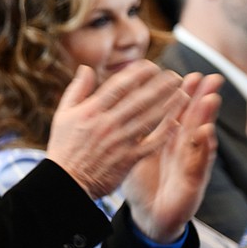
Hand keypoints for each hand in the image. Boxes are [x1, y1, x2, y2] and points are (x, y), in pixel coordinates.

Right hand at [46, 61, 186, 199]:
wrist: (65, 181)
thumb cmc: (63, 147)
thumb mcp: (63, 115)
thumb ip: (77, 90)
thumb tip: (86, 68)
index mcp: (92, 111)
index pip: (120, 85)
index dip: (139, 73)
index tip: (152, 66)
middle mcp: (107, 124)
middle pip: (140, 99)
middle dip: (160, 85)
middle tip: (176, 76)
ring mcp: (119, 142)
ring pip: (149, 119)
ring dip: (168, 105)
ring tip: (183, 94)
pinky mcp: (127, 159)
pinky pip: (151, 144)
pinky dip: (165, 133)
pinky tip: (177, 122)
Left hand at [123, 72, 221, 242]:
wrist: (150, 216)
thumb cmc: (144, 182)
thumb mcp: (136, 152)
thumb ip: (137, 130)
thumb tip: (124, 104)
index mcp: (168, 140)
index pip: (178, 112)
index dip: (185, 94)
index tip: (190, 74)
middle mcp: (182, 149)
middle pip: (194, 119)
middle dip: (203, 98)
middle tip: (211, 78)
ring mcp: (189, 165)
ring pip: (200, 137)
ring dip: (206, 118)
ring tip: (212, 98)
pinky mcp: (192, 182)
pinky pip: (198, 163)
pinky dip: (202, 149)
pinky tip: (206, 134)